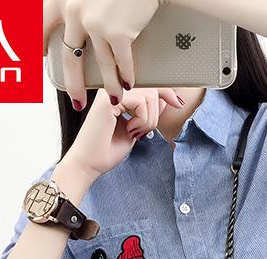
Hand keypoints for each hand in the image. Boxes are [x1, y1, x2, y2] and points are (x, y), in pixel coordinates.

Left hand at [43, 0, 160, 109]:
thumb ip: (76, 3)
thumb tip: (75, 25)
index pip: (39, 24)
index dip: (37, 43)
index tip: (39, 57)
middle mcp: (74, 11)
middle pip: (70, 57)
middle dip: (74, 85)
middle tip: (77, 101)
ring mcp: (95, 23)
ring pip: (101, 64)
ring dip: (109, 85)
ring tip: (114, 98)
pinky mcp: (118, 33)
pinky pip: (121, 62)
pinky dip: (126, 75)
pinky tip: (128, 84)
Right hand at [57, 88, 182, 185]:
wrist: (89, 164)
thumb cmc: (107, 150)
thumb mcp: (136, 129)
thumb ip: (148, 112)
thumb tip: (165, 98)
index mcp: (118, 94)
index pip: (148, 85)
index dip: (166, 92)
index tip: (178, 103)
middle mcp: (113, 89)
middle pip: (152, 88)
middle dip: (155, 115)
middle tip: (139, 132)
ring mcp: (110, 91)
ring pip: (150, 95)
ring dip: (148, 120)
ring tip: (133, 132)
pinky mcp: (109, 98)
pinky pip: (141, 101)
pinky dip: (142, 120)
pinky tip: (129, 130)